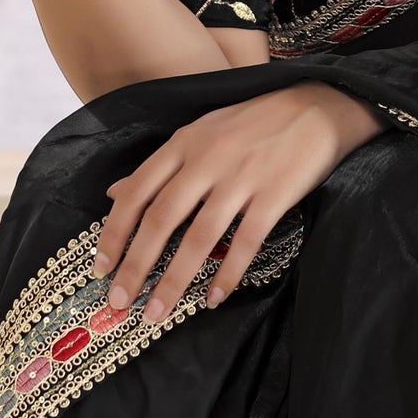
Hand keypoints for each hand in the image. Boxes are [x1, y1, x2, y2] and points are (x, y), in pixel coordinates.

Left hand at [96, 82, 381, 321]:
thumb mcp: (201, 132)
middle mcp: (207, 159)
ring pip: (200, 237)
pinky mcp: (275, 194)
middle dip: (136, 265)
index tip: (99, 268)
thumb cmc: (255, 121)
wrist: (317, 106)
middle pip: (162, 219)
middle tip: (119, 302)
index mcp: (184, 143)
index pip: (138, 192)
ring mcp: (242, 177)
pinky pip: (246, 242)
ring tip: (158, 312)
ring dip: (174, 280)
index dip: (115, 233)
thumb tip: (114, 191)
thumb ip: (161, 165)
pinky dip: (227, 274)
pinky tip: (213, 298)